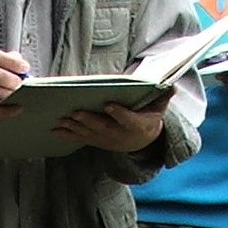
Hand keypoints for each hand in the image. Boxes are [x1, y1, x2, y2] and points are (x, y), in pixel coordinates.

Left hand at [55, 89, 171, 153]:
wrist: (142, 142)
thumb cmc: (149, 118)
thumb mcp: (159, 109)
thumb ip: (163, 97)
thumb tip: (173, 85)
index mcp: (136, 125)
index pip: (128, 119)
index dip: (119, 113)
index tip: (109, 105)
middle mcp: (120, 135)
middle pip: (103, 127)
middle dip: (89, 120)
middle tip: (75, 112)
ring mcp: (107, 139)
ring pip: (89, 134)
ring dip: (74, 128)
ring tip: (62, 120)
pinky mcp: (97, 141)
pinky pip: (81, 138)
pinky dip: (68, 135)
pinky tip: (55, 129)